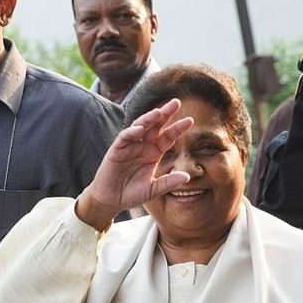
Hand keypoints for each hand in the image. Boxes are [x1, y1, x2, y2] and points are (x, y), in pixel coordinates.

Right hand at [75, 98, 195, 230]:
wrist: (111, 200)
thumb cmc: (132, 194)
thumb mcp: (153, 189)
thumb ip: (168, 182)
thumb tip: (187, 177)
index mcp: (154, 153)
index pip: (168, 136)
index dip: (178, 128)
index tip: (190, 120)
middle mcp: (144, 146)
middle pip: (156, 125)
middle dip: (165, 113)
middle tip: (176, 102)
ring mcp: (130, 146)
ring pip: (140, 126)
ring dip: (149, 118)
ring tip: (158, 112)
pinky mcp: (117, 149)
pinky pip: (125, 137)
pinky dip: (131, 132)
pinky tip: (139, 129)